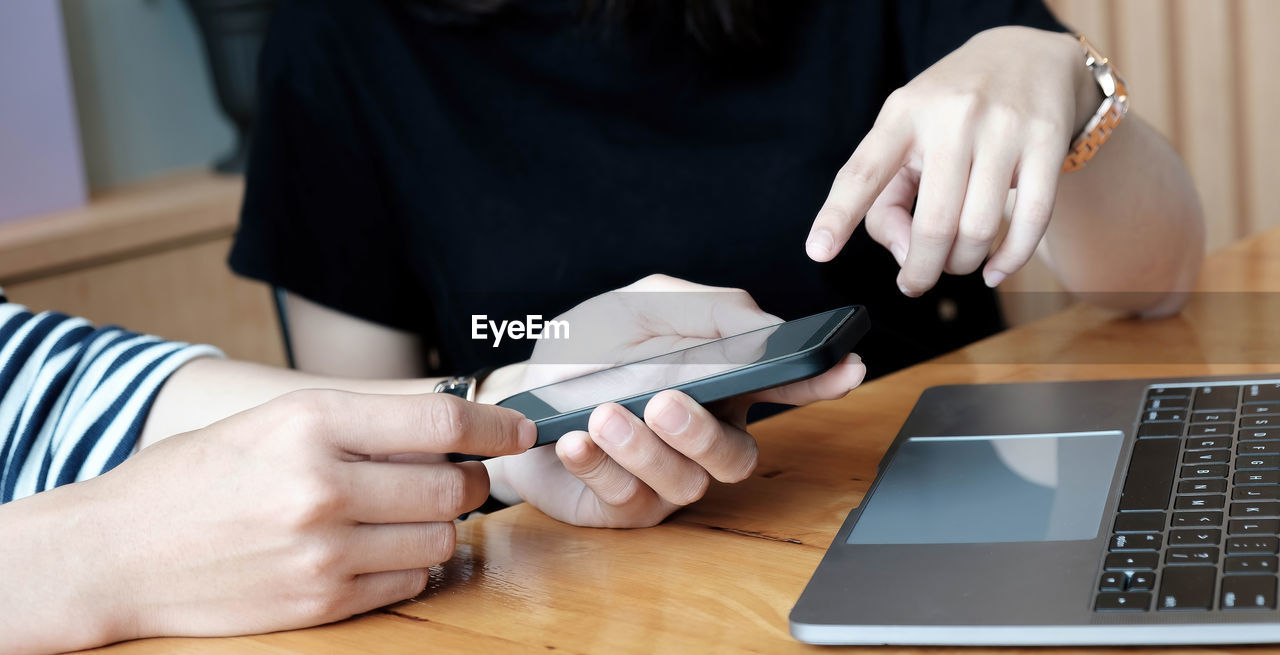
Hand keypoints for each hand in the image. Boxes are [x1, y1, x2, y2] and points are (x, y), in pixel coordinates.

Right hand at [42, 390, 532, 645]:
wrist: (113, 553)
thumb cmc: (192, 478)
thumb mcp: (270, 421)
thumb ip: (359, 418)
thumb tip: (447, 416)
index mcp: (309, 422)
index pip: (439, 417)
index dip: (494, 423)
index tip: (518, 429)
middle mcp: (321, 485)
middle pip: (452, 483)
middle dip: (470, 480)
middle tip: (458, 476)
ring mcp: (322, 551)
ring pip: (440, 539)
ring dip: (439, 526)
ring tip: (406, 515)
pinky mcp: (319, 603)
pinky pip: (409, 584)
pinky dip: (410, 568)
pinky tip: (379, 551)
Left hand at [483, 275, 865, 527]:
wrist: (523, 389)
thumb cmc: (592, 348)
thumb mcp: (644, 305)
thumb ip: (706, 309)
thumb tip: (766, 325)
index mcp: (723, 384)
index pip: (785, 386)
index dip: (821, 381)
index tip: (847, 366)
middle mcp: (705, 437)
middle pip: (737, 457)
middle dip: (703, 432)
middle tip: (665, 400)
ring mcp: (667, 477)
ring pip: (685, 483)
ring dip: (643, 449)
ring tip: (604, 414)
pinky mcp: (625, 506)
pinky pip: (625, 498)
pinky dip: (599, 466)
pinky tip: (577, 439)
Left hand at [805, 26, 1099, 295]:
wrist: (1025, 56)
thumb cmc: (950, 110)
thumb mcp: (905, 133)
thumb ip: (887, 197)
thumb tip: (903, 255)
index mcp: (902, 115)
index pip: (863, 171)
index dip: (838, 215)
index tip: (818, 251)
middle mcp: (951, 117)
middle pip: (932, 225)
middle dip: (922, 269)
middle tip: (917, 280)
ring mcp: (1003, 128)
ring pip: (978, 229)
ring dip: (962, 264)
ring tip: (957, 261)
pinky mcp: (1046, 141)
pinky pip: (1030, 220)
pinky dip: (1009, 260)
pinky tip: (994, 270)